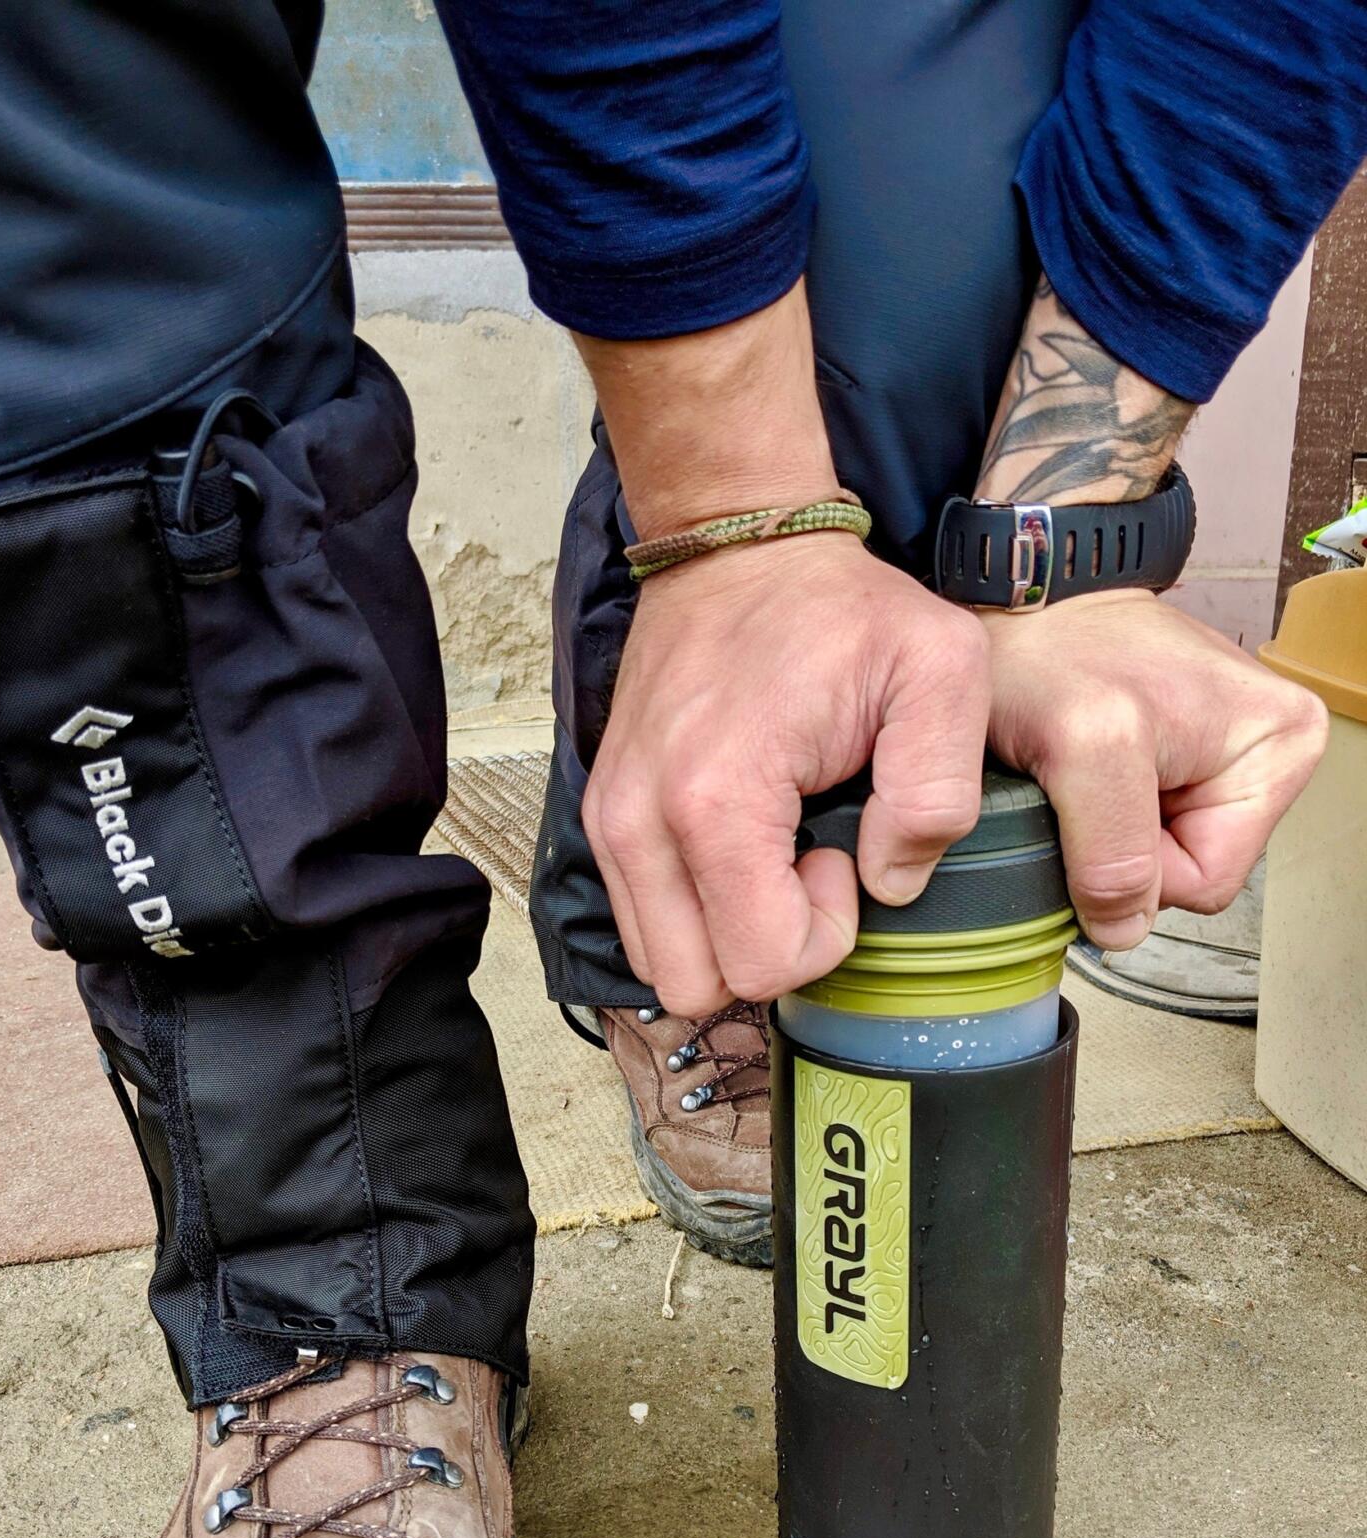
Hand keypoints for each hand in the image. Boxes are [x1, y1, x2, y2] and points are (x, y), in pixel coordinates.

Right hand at [581, 533, 990, 1014]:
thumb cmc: (840, 610)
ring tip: (772, 852)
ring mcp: (612, 819)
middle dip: (766, 946)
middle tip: (805, 861)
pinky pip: (642, 920)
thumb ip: (938, 793)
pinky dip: (695, 909)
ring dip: (727, 932)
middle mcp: (641, 821)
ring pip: (660, 964)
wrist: (738, 545)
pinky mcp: (604, 813)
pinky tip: (741, 842)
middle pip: (695, 984)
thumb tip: (889, 882)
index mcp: (717, 800)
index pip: (758, 964)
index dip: (821, 933)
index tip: (840, 851)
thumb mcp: (940, 672)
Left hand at [983, 588, 1328, 948]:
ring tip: (1081, 767)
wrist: (1020, 608)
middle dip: (1120, 846)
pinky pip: (1137, 839)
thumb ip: (1113, 852)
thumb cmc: (1050, 652)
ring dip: (1102, 830)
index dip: (1133, 866)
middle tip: (1083, 779)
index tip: (1092, 798)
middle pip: (1183, 879)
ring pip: (1153, 866)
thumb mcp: (1083, 745)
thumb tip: (1124, 930)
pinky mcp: (1190, 767)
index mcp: (1281, 747)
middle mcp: (1269, 753)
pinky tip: (1082, 770)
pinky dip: (1095, 816)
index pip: (1203, 884)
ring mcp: (1229, 760)